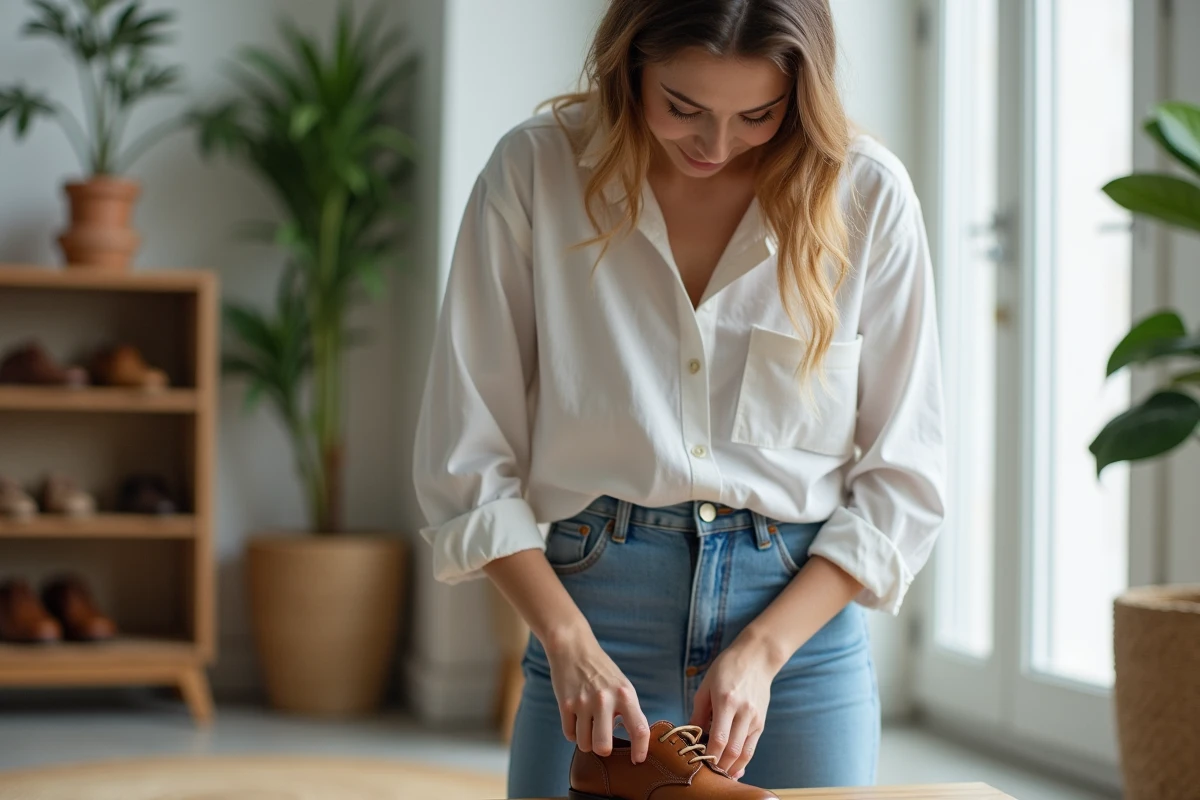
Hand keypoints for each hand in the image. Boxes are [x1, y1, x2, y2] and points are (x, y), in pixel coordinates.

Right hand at [544, 627, 650, 763]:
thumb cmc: (602, 671)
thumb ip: (628, 712)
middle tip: (603, 741)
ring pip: (584, 744)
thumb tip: (633, 742)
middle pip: (603, 747)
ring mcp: (583, 703)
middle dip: (603, 749)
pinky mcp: (565, 704)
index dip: (640, 750)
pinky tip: (577, 720)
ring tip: (589, 726)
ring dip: (586, 741)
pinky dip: (574, 732)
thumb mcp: (622, 687)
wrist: (574, 649)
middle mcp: (605, 700)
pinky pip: (569, 735)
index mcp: (625, 695)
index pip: (639, 729)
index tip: (637, 760)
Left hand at [688, 641, 775, 779]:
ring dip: (732, 767)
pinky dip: (743, 761)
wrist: (756, 658)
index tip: (699, 764)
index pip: (719, 738)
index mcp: (726, 701)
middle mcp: (743, 712)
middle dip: (720, 766)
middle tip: (707, 774)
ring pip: (744, 752)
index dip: (710, 756)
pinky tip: (733, 768)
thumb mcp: (706, 685)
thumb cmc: (727, 668)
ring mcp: (755, 718)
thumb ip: (698, 712)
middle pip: (733, 750)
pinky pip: (752, 747)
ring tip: (719, 774)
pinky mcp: (761, 722)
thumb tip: (689, 735)